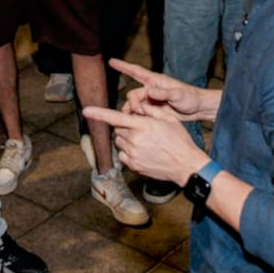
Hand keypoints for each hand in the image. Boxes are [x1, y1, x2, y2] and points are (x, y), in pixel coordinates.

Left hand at [83, 102, 209, 185]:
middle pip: (118, 130)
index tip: (86, 110)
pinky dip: (128, 152)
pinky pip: (123, 155)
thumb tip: (139, 106)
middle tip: (140, 129)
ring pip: (120, 142)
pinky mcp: (134, 166)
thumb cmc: (180, 140)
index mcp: (142, 125)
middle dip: (125, 127)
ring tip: (144, 142)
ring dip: (127, 139)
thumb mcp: (169, 119)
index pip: (115, 118)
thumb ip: (152, 110)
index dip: (99, 113)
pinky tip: (142, 152)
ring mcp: (133, 154)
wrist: (186, 165)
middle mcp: (134, 140)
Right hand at [110, 58, 209, 121]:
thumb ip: (164, 93)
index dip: (123, 66)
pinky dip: (138, 118)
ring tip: (140, 119)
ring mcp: (151, 101)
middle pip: (132, 94)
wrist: (197, 109)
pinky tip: (141, 123)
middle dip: (132, 104)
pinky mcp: (153, 111)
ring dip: (133, 112)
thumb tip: (150, 91)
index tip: (111, 61)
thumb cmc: (190, 97)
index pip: (136, 71)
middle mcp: (151, 89)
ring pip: (134, 106)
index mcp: (155, 81)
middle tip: (140, 113)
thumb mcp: (179, 94)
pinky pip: (140, 114)